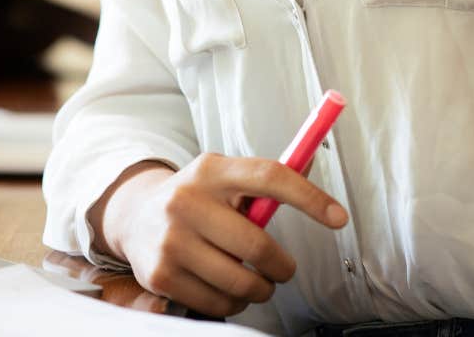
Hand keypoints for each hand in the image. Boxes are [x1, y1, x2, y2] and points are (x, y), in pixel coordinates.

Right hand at [96, 154, 349, 316]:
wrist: (134, 217)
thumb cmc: (196, 198)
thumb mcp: (223, 176)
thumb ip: (263, 181)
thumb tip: (313, 169)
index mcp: (212, 170)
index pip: (270, 176)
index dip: (310, 197)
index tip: (339, 217)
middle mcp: (186, 201)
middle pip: (257, 244)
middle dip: (282, 266)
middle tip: (284, 270)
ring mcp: (170, 240)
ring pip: (240, 281)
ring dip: (259, 289)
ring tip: (256, 282)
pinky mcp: (161, 275)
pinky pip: (216, 303)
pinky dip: (232, 303)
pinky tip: (226, 288)